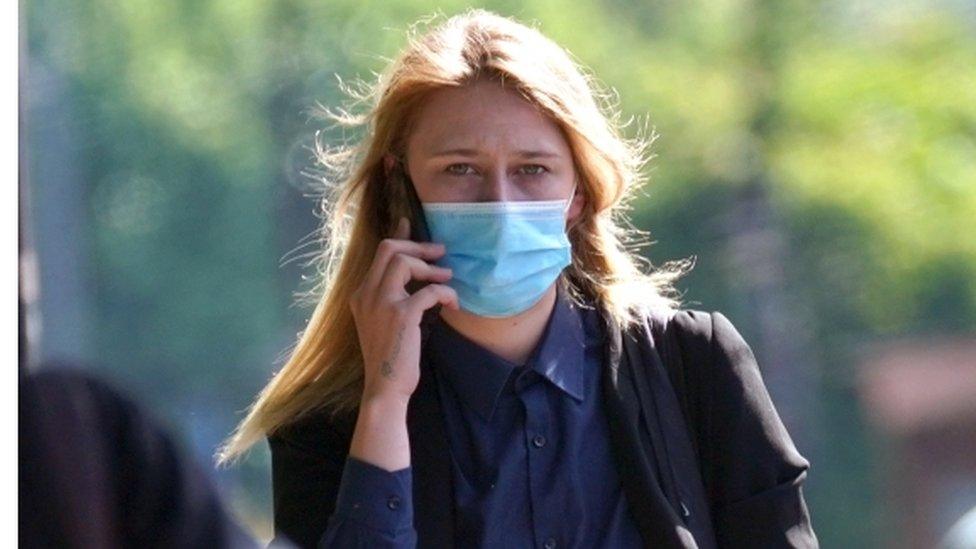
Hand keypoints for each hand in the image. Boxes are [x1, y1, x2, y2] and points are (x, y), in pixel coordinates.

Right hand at [349, 216, 459, 404]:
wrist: (384, 388)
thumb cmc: (390, 357)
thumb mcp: (384, 322)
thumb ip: (393, 297)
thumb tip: (415, 278)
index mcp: (360, 294)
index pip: (379, 254)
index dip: (398, 237)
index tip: (409, 223)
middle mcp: (366, 294)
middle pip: (389, 249)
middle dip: (418, 247)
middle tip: (440, 254)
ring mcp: (381, 304)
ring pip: (404, 262)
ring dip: (431, 268)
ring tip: (447, 279)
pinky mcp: (401, 316)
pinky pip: (428, 290)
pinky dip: (445, 293)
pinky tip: (453, 304)